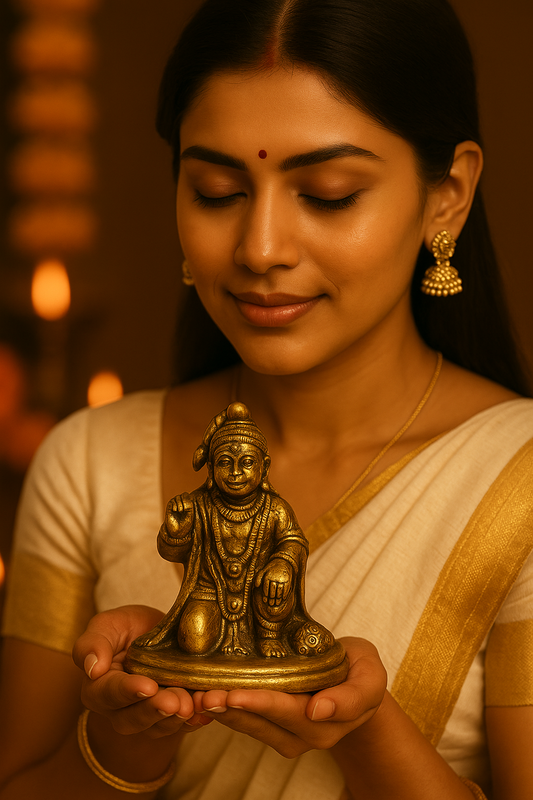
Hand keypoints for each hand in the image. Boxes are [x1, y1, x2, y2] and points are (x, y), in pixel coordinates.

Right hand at [72, 605, 211, 739]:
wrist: (163, 632)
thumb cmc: (130, 628)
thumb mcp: (109, 624)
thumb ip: (93, 642)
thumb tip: (92, 668)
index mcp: (98, 686)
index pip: (107, 693)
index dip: (127, 691)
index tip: (147, 685)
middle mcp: (119, 709)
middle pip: (132, 718)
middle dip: (154, 710)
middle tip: (174, 702)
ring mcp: (146, 717)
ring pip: (157, 727)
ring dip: (174, 719)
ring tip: (190, 705)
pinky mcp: (170, 720)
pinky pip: (180, 727)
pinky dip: (193, 721)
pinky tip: (204, 713)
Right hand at [165, 493, 194, 536]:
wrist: (177, 532)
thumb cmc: (185, 525)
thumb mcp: (190, 514)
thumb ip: (189, 505)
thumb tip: (185, 496)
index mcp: (188, 505)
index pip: (189, 496)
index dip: (188, 499)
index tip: (188, 508)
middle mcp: (182, 504)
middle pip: (184, 494)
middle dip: (184, 500)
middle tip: (184, 509)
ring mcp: (175, 505)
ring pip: (178, 497)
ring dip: (179, 503)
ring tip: (180, 511)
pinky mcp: (169, 508)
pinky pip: (171, 501)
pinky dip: (174, 505)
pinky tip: (175, 510)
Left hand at [193, 637, 386, 757]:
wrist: (355, 683)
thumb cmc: (361, 670)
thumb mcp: (371, 674)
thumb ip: (353, 694)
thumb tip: (320, 710)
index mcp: (334, 719)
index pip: (295, 711)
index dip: (265, 703)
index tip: (239, 695)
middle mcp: (310, 734)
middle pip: (267, 721)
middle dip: (236, 707)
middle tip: (207, 695)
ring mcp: (291, 737)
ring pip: (253, 726)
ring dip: (224, 712)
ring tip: (198, 697)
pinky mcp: (274, 732)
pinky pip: (248, 724)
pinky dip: (225, 712)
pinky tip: (203, 698)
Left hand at [255, 558, 292, 607]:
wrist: (282, 560)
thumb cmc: (271, 567)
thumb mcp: (263, 570)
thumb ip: (258, 577)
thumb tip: (256, 585)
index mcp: (267, 575)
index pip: (266, 588)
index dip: (265, 595)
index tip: (265, 601)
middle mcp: (274, 577)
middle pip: (272, 590)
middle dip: (271, 598)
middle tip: (271, 604)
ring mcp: (281, 578)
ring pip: (279, 590)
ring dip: (278, 598)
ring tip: (276, 603)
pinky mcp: (288, 579)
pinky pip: (286, 588)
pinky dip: (284, 594)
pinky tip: (283, 598)